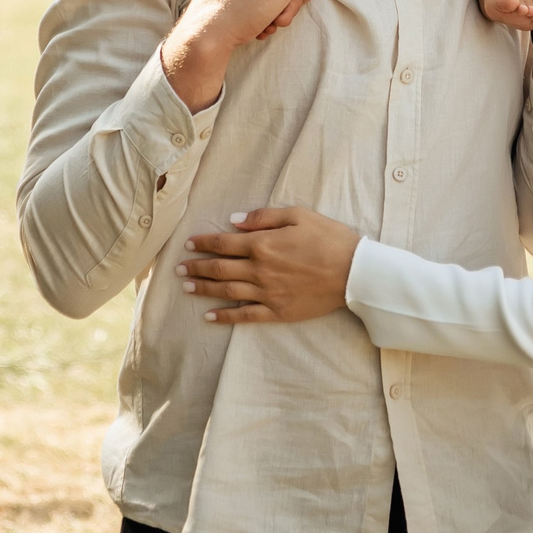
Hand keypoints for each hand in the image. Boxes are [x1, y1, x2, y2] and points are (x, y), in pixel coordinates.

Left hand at [179, 206, 361, 323]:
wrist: (354, 272)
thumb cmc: (329, 238)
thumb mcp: (298, 215)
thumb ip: (264, 217)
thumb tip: (235, 221)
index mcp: (263, 244)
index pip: (223, 243)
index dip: (203, 243)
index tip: (188, 243)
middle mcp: (259, 270)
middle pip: (219, 269)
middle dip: (196, 268)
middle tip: (178, 269)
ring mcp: (267, 293)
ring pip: (227, 292)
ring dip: (204, 290)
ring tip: (186, 288)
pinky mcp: (277, 311)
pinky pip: (245, 316)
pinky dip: (225, 317)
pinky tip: (210, 316)